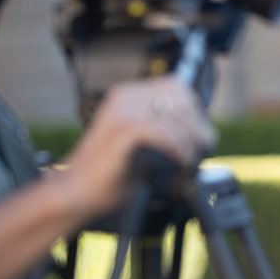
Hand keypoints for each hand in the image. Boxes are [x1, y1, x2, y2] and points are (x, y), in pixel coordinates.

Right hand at [56, 76, 215, 218]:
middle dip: (197, 125)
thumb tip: (203, 130)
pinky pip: (164, 133)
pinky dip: (179, 149)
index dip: (195, 109)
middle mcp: (125, 97)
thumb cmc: (111, 171)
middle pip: (181, 99)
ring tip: (192, 159)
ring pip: (176, 116)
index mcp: (128, 94)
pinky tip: (181, 162)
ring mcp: (122, 112)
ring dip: (191, 140)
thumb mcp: (141, 140)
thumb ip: (163, 127)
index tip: (202, 133)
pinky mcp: (122, 130)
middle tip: (203, 148)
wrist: (76, 192)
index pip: (175, 86)